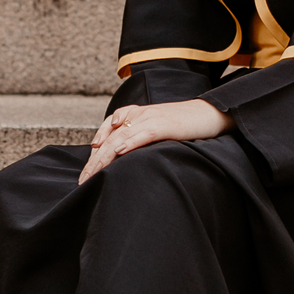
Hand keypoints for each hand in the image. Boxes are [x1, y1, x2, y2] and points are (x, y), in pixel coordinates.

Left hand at [78, 99, 232, 183]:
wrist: (210, 113)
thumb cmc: (186, 124)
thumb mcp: (158, 128)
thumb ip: (140, 136)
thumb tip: (121, 153)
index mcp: (136, 114)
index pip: (107, 131)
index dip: (94, 152)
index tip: (86, 171)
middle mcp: (138, 115)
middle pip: (108, 138)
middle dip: (94, 161)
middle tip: (83, 179)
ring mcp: (149, 119)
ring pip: (119, 139)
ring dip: (103, 159)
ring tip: (92, 175)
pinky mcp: (162, 126)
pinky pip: (140, 136)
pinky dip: (126, 146)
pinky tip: (116, 155)